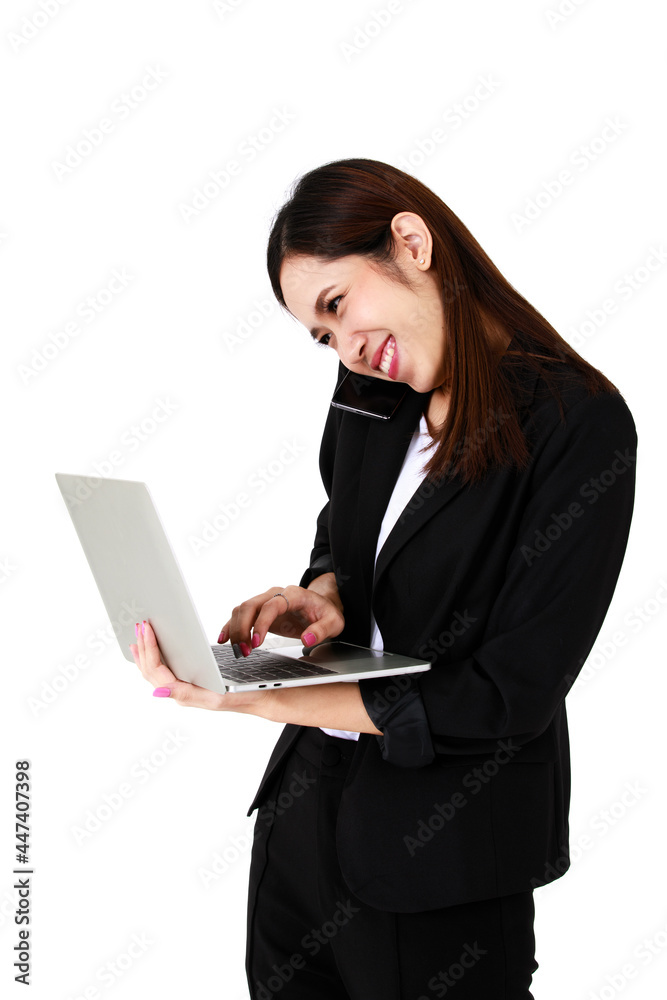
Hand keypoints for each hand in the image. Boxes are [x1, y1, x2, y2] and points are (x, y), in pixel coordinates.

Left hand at [129, 620, 271, 712]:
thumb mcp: (218, 696)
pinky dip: (156, 655)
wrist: (262, 697)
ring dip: (146, 651)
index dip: (148, 649)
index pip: (155, 671)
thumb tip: (157, 691)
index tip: (146, 628)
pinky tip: (156, 646)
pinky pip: (165, 669)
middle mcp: (181, 692)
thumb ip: (187, 694)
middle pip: (150, 670)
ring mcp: (184, 688)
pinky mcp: (190, 681)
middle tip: (139, 625)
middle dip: (143, 647)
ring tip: (140, 634)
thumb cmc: (244, 694)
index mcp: (184, 694)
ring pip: (155, 670)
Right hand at [219, 582, 344, 655]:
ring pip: (241, 610)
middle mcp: (276, 594)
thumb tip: (307, 639)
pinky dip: (230, 626)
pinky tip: (224, 639)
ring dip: (235, 630)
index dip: (261, 623)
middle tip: (245, 651)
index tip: (256, 642)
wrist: (322, 605)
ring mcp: (266, 601)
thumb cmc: (326, 612)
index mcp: (294, 595)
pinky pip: (240, 615)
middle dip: (242, 629)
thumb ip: (321, 630)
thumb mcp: (333, 622)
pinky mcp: (260, 611)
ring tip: (239, 651)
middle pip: (250, 605)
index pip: (271, 606)